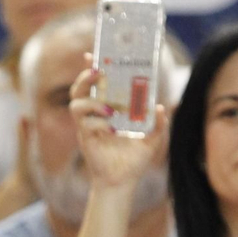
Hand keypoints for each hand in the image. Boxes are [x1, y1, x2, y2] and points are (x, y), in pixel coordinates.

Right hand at [69, 58, 169, 190]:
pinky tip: (113, 130)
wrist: (122, 183)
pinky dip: (99, 123)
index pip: (96, 83)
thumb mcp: (153, 140)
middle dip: (85, 76)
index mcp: (109, 109)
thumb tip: (161, 108)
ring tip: (111, 110)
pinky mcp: (85, 138)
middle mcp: (95, 114)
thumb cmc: (134, 162)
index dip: (92, 67)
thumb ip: (159, 124)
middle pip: (80, 88)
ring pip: (76, 103)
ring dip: (92, 102)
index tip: (93, 53)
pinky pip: (85, 124)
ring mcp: (87, 126)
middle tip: (98, 71)